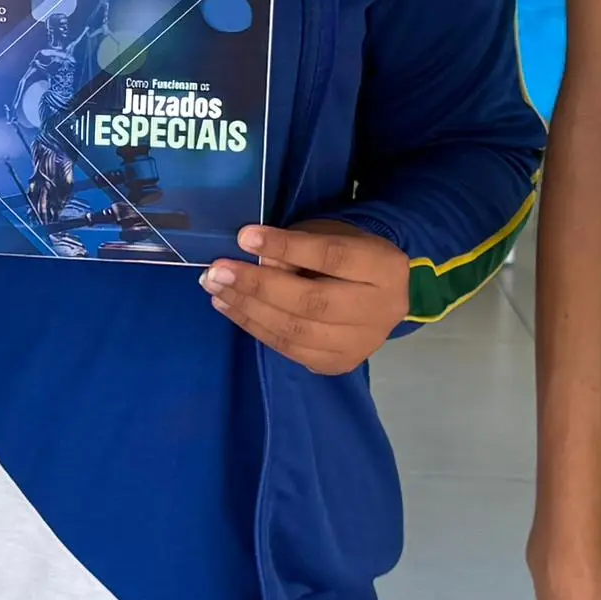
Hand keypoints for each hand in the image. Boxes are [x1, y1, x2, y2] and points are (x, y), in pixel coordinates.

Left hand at [199, 219, 409, 374]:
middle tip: (217, 272)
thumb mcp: (331, 236)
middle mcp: (379, 311)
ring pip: (296, 332)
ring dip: (248, 310)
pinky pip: (290, 350)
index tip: (244, 237)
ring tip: (216, 290)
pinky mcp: (339, 363)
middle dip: (257, 286)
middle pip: (312, 302)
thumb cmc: (349, 255)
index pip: (332, 257)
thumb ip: (300, 245)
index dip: (287, 246)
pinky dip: (256, 328)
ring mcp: (361, 344)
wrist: (380, 296)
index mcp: (384, 268)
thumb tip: (258, 260)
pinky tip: (231, 309)